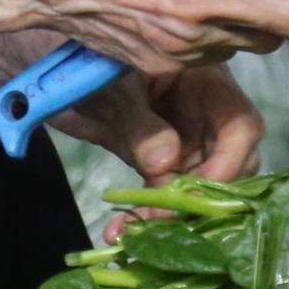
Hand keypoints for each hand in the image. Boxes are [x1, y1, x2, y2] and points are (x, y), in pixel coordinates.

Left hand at [67, 64, 264, 244]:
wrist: (48, 65)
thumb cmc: (84, 56)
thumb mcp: (109, 87)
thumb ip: (137, 123)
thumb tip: (166, 163)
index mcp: (204, 80)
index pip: (240, 123)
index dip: (230, 159)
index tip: (199, 191)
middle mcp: (203, 113)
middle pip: (230, 162)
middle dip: (203, 196)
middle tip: (166, 219)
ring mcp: (182, 139)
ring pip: (197, 186)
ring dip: (172, 214)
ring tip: (136, 232)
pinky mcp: (157, 162)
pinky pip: (164, 193)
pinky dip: (146, 214)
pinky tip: (119, 231)